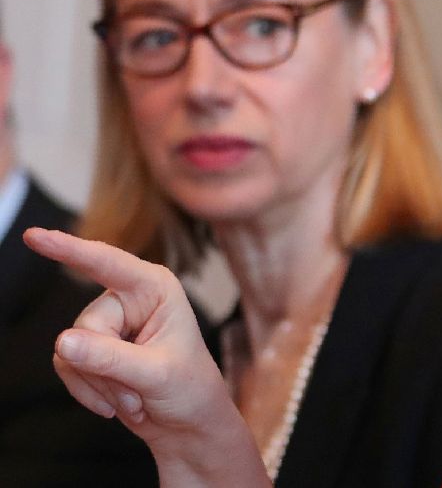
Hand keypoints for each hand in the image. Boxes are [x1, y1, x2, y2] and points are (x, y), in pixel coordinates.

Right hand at [23, 228, 269, 486]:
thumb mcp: (156, 374)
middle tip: (137, 392)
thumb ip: (110, 358)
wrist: (187, 422)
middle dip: (106, 368)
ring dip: (99, 384)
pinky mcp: (91, 347)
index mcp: (155, 287)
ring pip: (70, 348)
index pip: (106, 263)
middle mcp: (129, 297)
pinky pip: (66, 365)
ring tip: (135, 398)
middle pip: (85, 324)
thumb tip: (63, 342)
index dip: (69, 248)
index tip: (34, 236)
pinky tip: (116, 405)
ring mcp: (109, 323)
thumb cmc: (189, 388)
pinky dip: (87, 391)